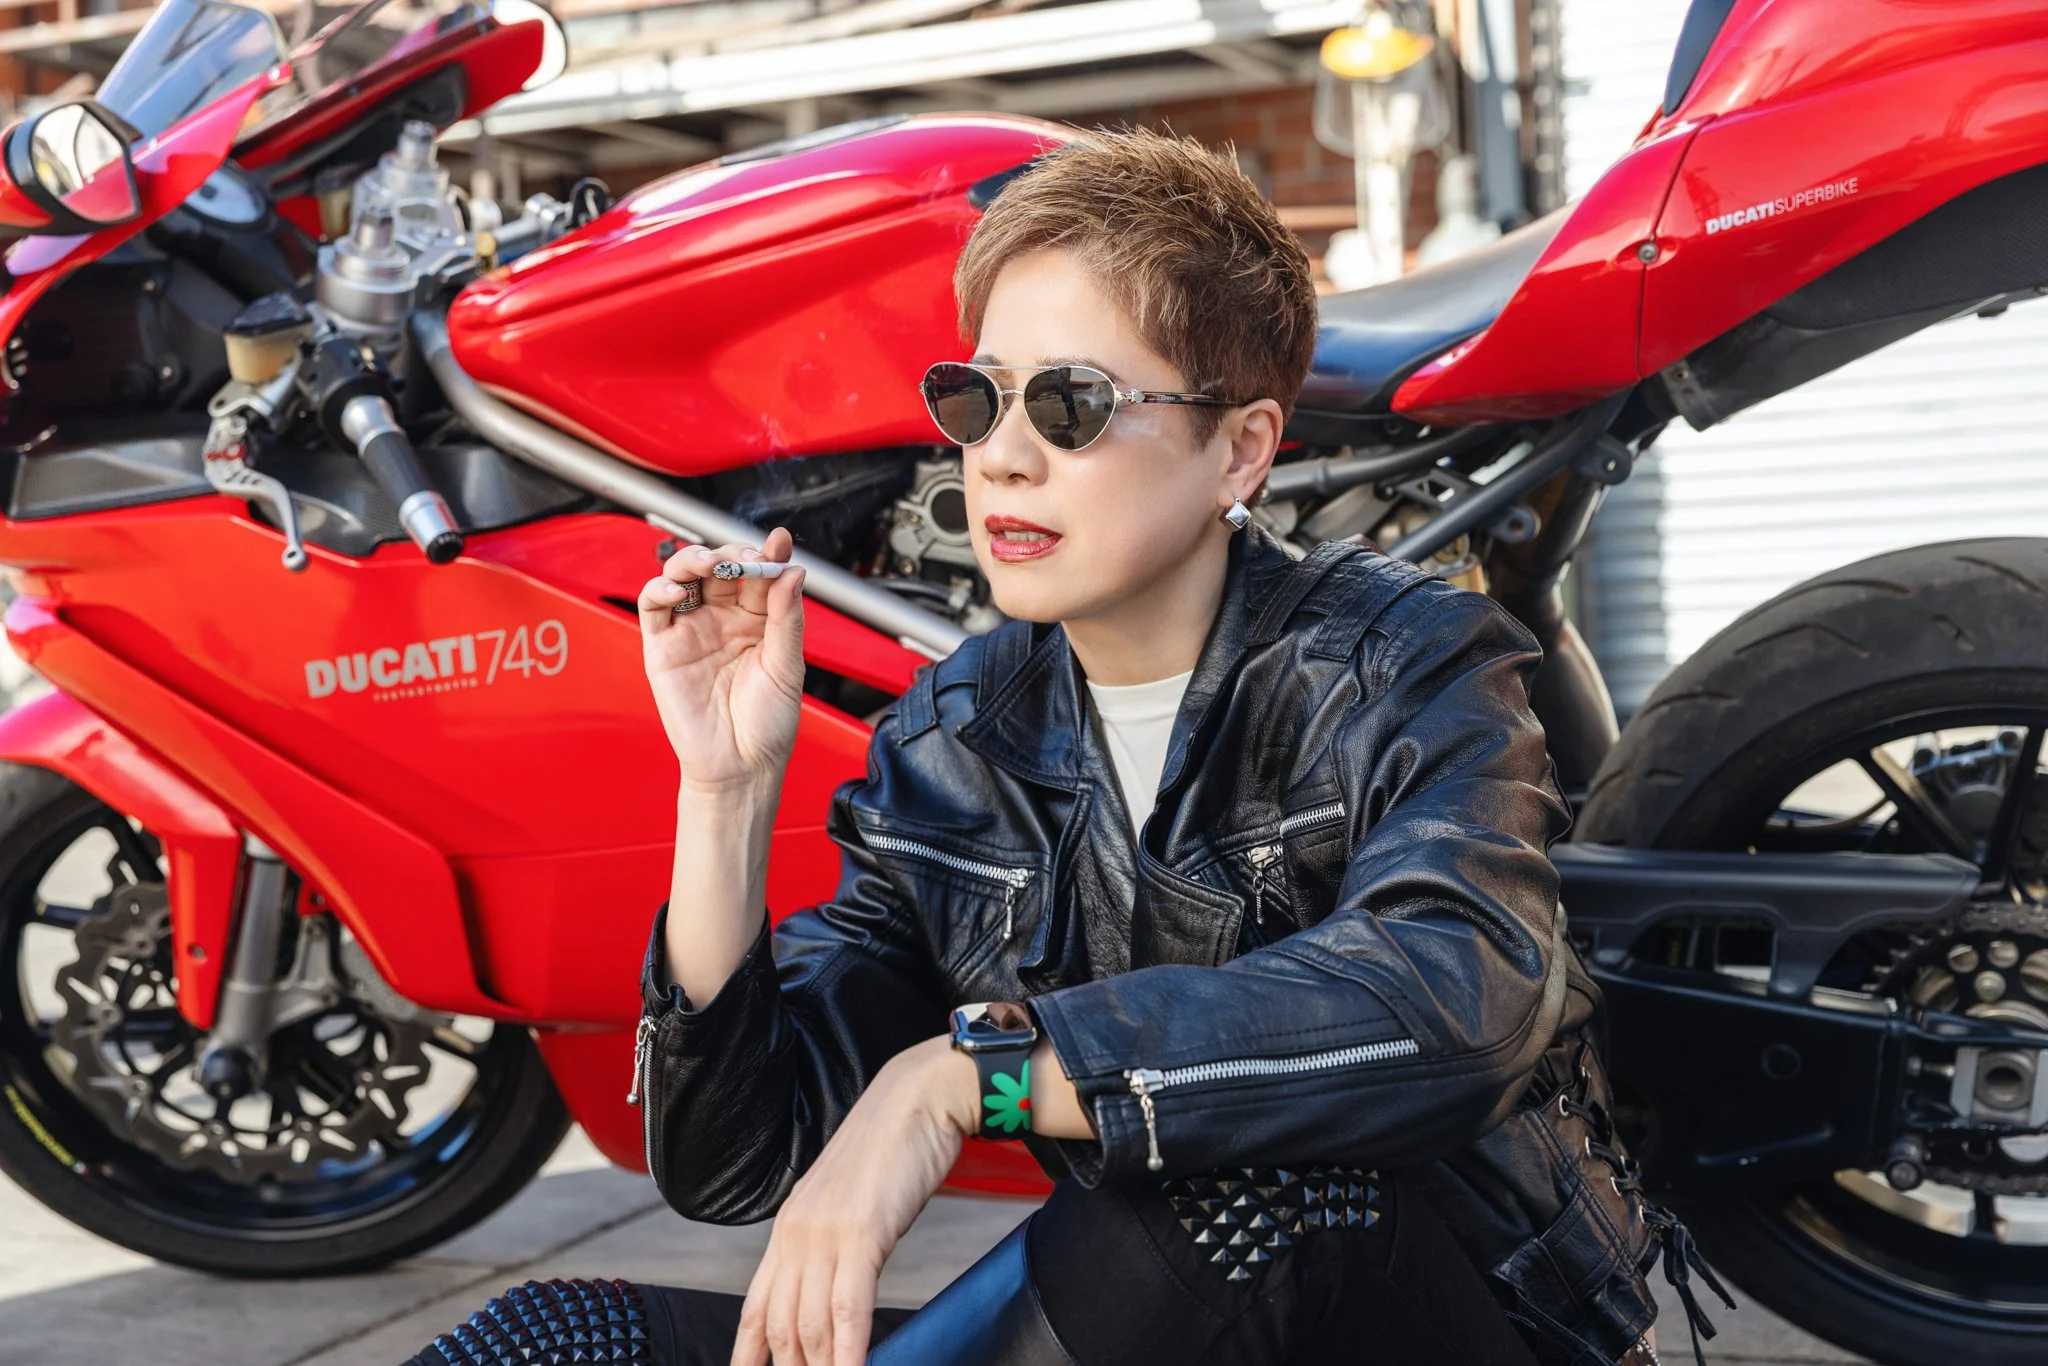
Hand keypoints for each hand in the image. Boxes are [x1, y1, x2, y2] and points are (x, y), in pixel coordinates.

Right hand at [639, 527, 807, 794]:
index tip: (778, 541)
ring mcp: (692, 630)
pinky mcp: (663, 647)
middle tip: (746, 557)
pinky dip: (660, 589)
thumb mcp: (787, 667)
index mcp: (759, 622)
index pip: (758, 576)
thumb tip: (793, 572)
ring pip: (683, 577)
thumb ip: (787, 618)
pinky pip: (654, 608)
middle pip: (719, 568)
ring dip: (693, 560)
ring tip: (709, 561)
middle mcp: (724, 620)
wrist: (740, 767)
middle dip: (731, 552)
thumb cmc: (767, 725)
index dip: (766, 554)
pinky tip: (678, 590)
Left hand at [732, 1037, 976, 1365]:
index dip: (750, 1356)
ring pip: (811, 1325)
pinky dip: (849, 1352)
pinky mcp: (862, 1232)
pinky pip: (849, 1308)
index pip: (756, 1308)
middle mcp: (796, 1233)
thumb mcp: (849, 1200)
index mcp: (789, 1227)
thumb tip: (840, 1284)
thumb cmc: (893, 1148)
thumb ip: (835, 1241)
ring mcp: (826, 1233)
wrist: (919, 1097)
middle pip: (781, 1327)